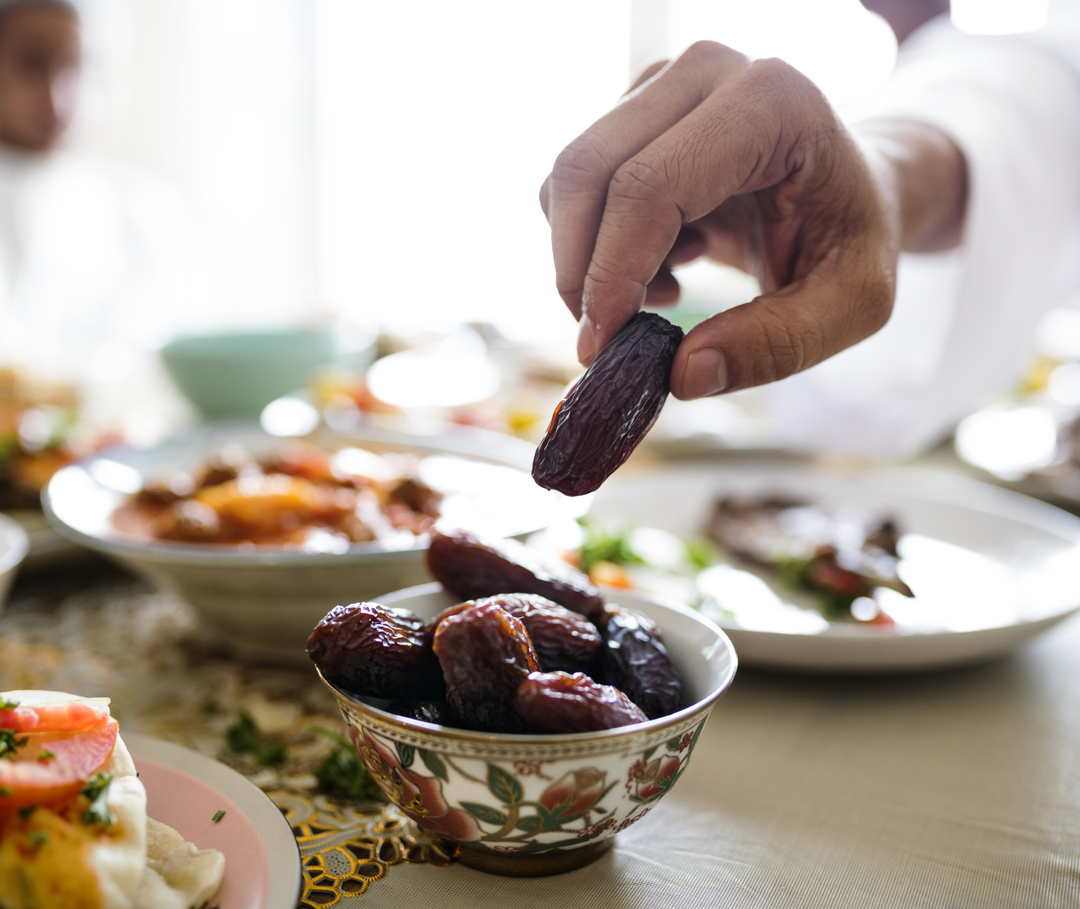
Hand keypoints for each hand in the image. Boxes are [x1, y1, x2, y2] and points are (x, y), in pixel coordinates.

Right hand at [540, 41, 909, 397]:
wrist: (851, 191)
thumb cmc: (854, 239)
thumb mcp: (853, 306)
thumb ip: (777, 344)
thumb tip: (680, 375)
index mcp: (771, 102)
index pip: (650, 186)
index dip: (612, 273)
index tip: (602, 348)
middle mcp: (708, 71)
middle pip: (588, 171)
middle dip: (579, 271)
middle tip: (608, 340)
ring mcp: (665, 82)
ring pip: (570, 180)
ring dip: (590, 259)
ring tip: (664, 293)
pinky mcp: (635, 107)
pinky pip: (575, 186)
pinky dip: (597, 244)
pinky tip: (663, 264)